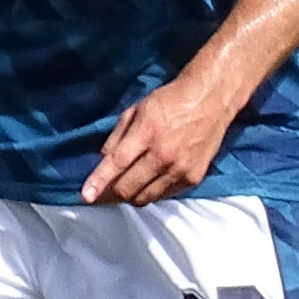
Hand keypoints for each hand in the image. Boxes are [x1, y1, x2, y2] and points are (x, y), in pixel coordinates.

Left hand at [82, 74, 238, 206]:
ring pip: (145, 197)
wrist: (212, 101)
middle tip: (107, 189)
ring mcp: (180, 169)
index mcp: (147, 132)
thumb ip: (118, 136)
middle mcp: (164, 155)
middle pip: (129, 188)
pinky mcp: (193, 178)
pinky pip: (164, 195)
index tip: (86, 196)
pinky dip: (152, 191)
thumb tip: (104, 160)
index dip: (99, 182)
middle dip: (112, 192)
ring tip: (129, 184)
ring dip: (132, 194)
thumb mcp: (138, 109)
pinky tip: (151, 179)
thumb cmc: (172, 101)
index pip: (117, 163)